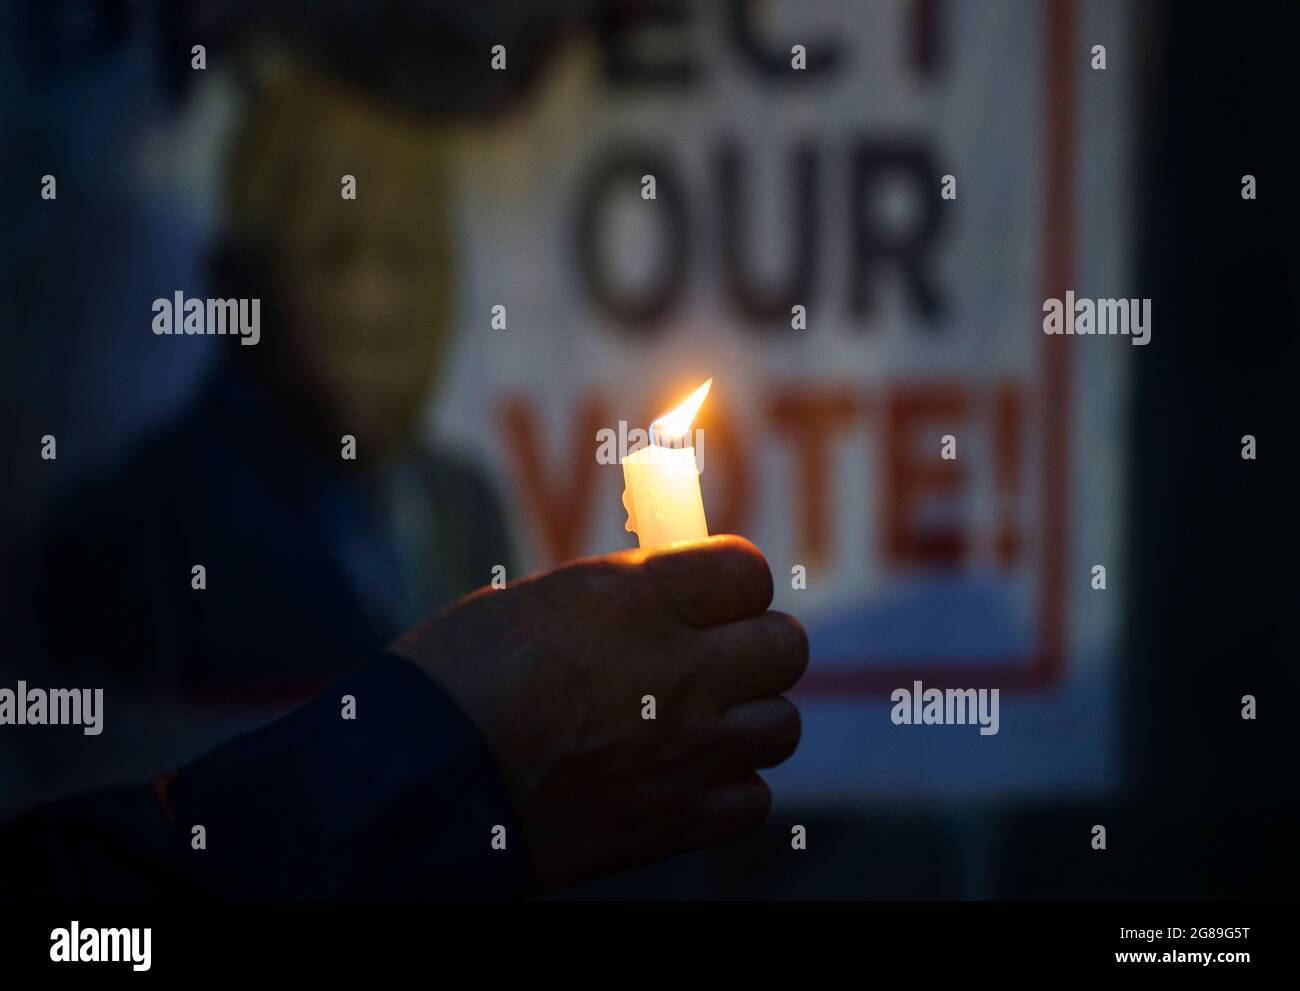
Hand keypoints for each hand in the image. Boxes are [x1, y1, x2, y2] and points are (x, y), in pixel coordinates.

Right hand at [390, 535, 806, 892]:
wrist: (414, 785)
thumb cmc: (454, 678)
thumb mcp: (535, 600)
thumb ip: (620, 597)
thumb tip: (666, 596)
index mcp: (637, 601)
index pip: (747, 570)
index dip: (731, 578)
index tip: (711, 590)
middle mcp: (679, 673)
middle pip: (786, 645)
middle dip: (753, 642)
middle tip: (712, 653)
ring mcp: (684, 753)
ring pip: (781, 725)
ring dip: (748, 716)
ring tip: (698, 719)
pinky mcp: (670, 823)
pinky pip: (753, 800)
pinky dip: (729, 787)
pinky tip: (686, 776)